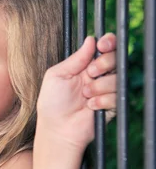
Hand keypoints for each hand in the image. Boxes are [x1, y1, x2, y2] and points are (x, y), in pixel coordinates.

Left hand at [36, 33, 116, 150]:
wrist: (57, 128)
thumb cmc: (52, 103)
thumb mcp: (57, 76)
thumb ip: (75, 58)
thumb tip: (91, 39)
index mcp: (84, 65)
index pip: (104, 47)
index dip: (108, 42)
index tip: (103, 45)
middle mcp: (97, 75)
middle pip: (115, 58)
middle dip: (104, 63)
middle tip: (91, 73)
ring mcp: (106, 90)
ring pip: (117, 77)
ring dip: (99, 86)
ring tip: (85, 95)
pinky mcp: (112, 105)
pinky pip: (117, 96)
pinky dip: (102, 100)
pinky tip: (90, 106)